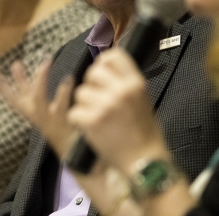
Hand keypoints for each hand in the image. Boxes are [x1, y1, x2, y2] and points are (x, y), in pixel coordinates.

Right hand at [0, 59, 74, 156]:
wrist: (65, 142)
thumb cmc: (46, 116)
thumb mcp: (32, 100)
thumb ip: (23, 84)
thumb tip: (15, 64)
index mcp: (25, 107)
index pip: (8, 95)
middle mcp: (33, 112)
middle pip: (20, 97)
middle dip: (18, 81)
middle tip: (15, 64)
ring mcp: (47, 116)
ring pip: (40, 99)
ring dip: (41, 81)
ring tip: (45, 62)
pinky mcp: (63, 118)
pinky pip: (63, 104)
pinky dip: (65, 91)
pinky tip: (68, 77)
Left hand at [68, 48, 168, 174]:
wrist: (145, 162)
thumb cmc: (144, 131)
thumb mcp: (142, 98)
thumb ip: (124, 81)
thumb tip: (104, 65)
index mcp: (136, 83)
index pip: (112, 56)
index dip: (103, 63)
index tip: (102, 73)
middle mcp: (121, 90)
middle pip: (92, 72)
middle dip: (91, 84)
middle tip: (97, 98)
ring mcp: (106, 105)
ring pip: (80, 92)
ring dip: (84, 104)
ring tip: (97, 116)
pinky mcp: (92, 121)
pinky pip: (74, 111)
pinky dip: (79, 120)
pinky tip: (91, 127)